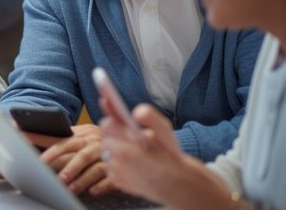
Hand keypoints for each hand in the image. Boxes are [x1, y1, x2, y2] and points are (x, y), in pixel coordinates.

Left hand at [28, 124, 112, 195]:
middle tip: (44, 167)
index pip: (60, 138)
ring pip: (94, 167)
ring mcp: (109, 157)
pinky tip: (93, 191)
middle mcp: (95, 144)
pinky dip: (102, 185)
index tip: (23, 141)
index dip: (41, 139)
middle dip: (61, 161)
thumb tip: (36, 138)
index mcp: (84, 135)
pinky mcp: (119, 171)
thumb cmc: (99, 142)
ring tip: (67, 185)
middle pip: (77, 152)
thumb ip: (67, 139)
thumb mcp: (85, 135)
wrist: (133, 142)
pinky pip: (111, 179)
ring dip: (80, 177)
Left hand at [101, 104, 236, 208]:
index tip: (105, 98)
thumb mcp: (166, 134)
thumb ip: (151, 118)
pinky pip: (109, 165)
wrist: (179, 187)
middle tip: (131, 135)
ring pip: (107, 150)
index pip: (108, 123)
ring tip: (134, 150)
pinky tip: (133, 162)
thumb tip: (137, 112)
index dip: (109, 112)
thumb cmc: (173, 158)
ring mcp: (115, 172)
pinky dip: (118, 161)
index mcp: (127, 147)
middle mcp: (118, 161)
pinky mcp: (116, 181)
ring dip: (116, 146)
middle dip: (116, 132)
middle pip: (106, 136)